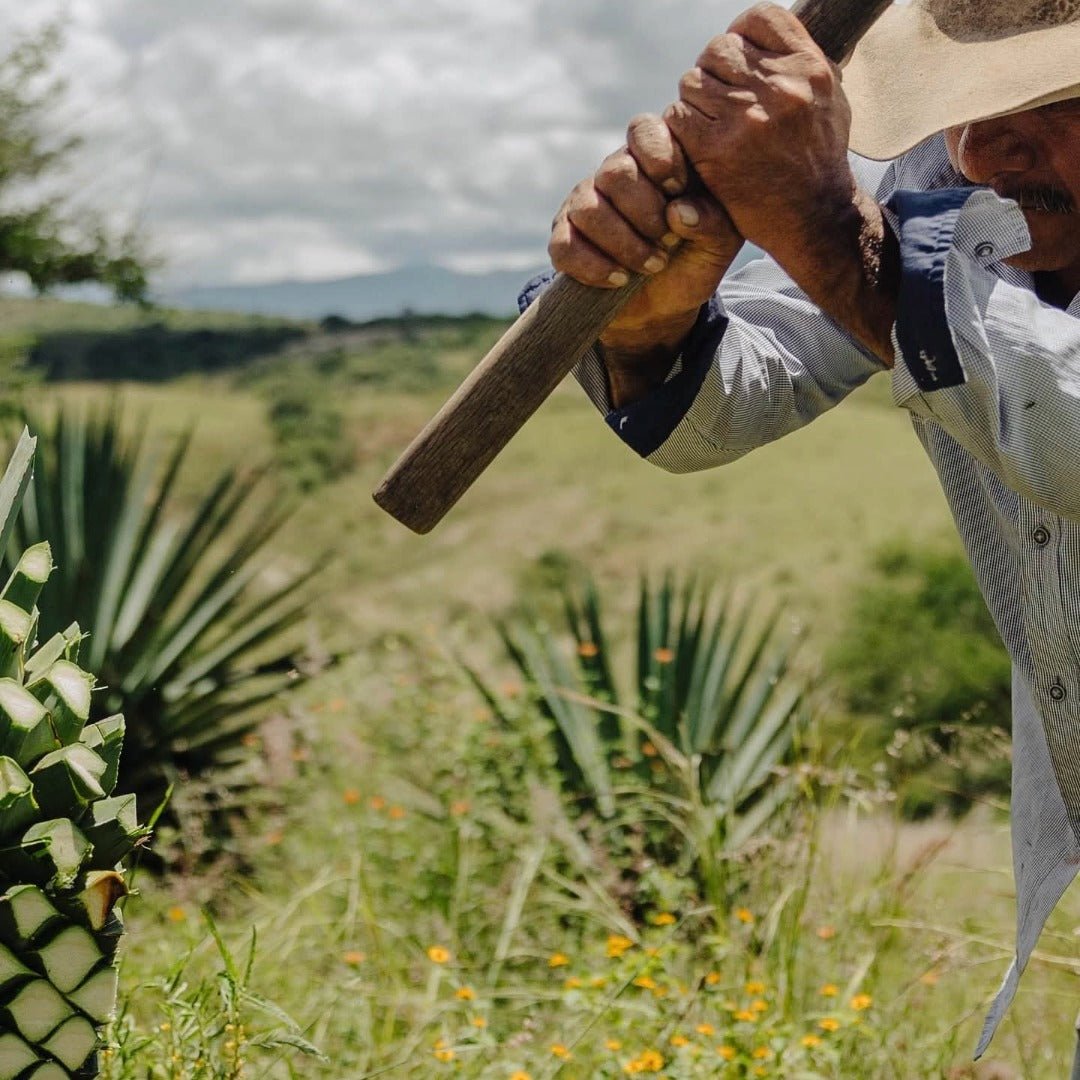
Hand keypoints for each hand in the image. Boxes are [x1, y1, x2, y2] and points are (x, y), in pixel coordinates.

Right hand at [549, 113, 742, 348]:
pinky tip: (620, 279)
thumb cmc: (693, 263)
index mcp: (653, 161)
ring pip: (589, 210)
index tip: (678, 190)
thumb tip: (680, 210)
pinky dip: (595, 267)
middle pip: (614, 172)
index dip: (659, 156)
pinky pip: (565, 246)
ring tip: (652, 265)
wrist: (663, 309)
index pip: (644, 130)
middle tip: (667, 241)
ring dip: (624, 244)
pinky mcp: (564, 240)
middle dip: (645, 213)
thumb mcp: (719, 244)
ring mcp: (584, 206)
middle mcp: (614, 175)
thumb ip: (713, 220)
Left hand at [664, 2, 854, 260]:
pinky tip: (698, 145)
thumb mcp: (828, 99)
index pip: (759, 18)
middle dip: (713, 73)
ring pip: (693, 82)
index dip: (741, 34)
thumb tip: (763, 33)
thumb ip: (799, 63)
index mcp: (809, 68)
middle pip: (718, 49)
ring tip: (711, 125)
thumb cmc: (818, 160)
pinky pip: (678, 117)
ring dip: (694, 103)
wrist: (815, 219)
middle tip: (719, 102)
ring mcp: (747, 119)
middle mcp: (780, 88)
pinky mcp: (718, 151)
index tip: (739, 61)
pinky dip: (681, 129)